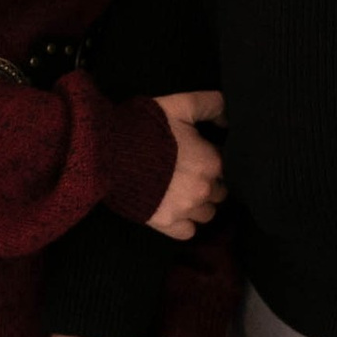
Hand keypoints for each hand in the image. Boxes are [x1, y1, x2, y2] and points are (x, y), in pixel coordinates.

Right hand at [145, 89, 225, 241]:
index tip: (198, 154)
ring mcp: (185, 209)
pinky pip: (189, 231)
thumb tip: (228, 120)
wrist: (108, 152)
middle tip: (189, 172)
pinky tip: (174, 208)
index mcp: (211, 162)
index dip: (212, 159)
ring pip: (207, 213)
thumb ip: (212, 105)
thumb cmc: (145, 127)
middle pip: (220, 192)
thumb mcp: (180, 104)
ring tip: (181, 191)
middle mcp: (203, 189)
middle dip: (209, 183)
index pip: (227, 167)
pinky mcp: (166, 224)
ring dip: (199, 204)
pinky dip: (185, 223)